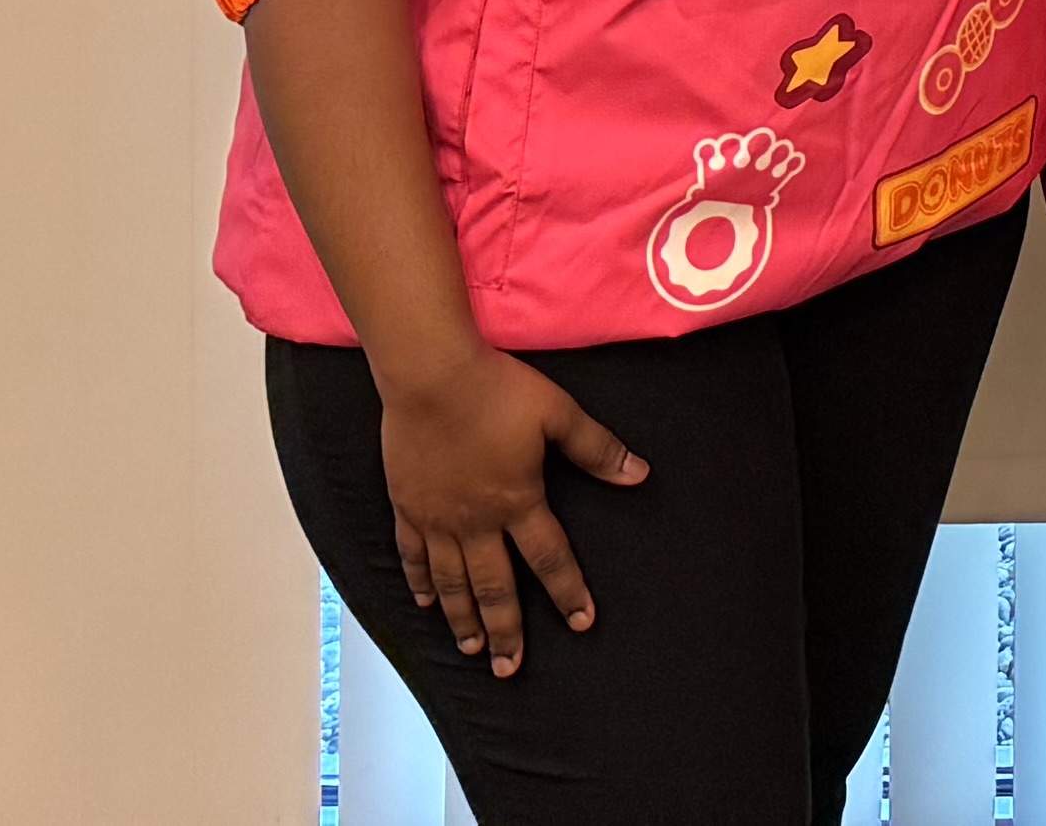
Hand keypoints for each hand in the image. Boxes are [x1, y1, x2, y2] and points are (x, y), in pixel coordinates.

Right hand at [378, 340, 645, 671]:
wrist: (431, 377)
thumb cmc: (498, 390)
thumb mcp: (558, 414)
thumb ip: (597, 449)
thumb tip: (638, 475)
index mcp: (519, 500)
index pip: (550, 558)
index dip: (569, 592)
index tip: (582, 623)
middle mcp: (477, 521)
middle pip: (494, 587)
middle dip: (506, 630)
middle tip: (511, 669)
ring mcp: (437, 518)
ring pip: (450, 583)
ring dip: (462, 620)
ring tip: (473, 650)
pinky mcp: (407, 507)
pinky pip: (413, 556)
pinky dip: (419, 582)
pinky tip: (424, 603)